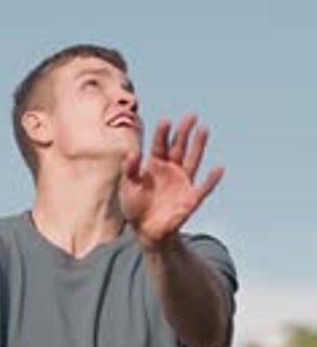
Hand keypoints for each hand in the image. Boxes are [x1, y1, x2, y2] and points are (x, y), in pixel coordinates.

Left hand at [119, 113, 223, 245]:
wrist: (145, 232)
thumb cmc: (135, 207)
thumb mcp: (128, 186)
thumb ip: (130, 170)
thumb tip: (132, 153)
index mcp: (155, 165)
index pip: (160, 145)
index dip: (163, 133)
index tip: (166, 120)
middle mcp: (171, 170)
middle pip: (179, 147)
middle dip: (184, 132)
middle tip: (191, 115)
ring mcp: (182, 182)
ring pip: (192, 160)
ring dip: (199, 145)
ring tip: (204, 129)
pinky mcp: (190, 199)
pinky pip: (203, 188)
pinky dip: (212, 179)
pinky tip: (219, 168)